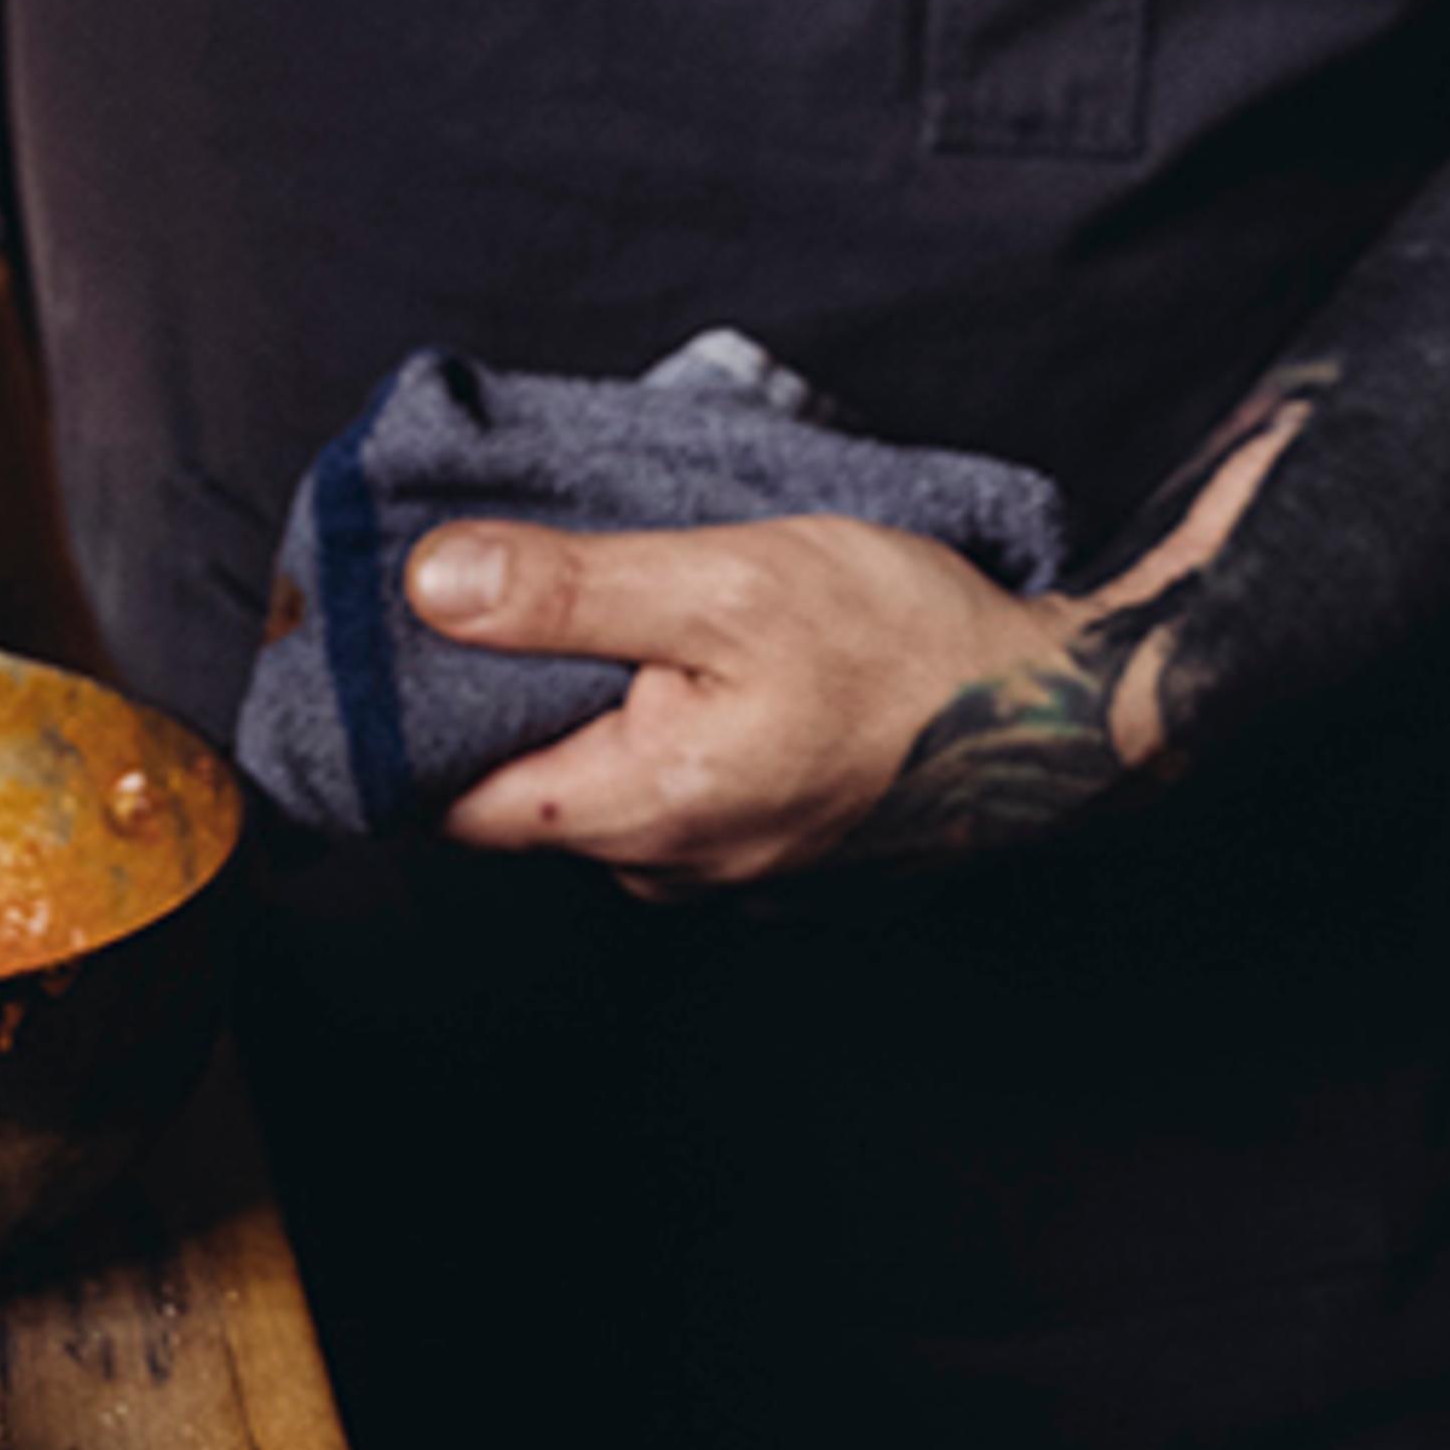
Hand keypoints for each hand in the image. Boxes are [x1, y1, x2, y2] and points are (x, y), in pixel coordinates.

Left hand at [413, 510, 1132, 886]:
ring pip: (596, 782)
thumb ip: (571, 592)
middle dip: (494, 692)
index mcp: (636, 812)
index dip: (400, 712)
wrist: (1062, 717)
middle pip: (517, 786)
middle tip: (499, 576)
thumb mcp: (729, 582)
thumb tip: (432, 586)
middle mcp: (664, 869)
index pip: (445, 796)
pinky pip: (666, 790)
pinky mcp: (767, 851)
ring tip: (611, 600)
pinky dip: (652, 721)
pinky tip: (684, 651)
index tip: (387, 622)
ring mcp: (720, 872)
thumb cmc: (908, 648)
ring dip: (584, 702)